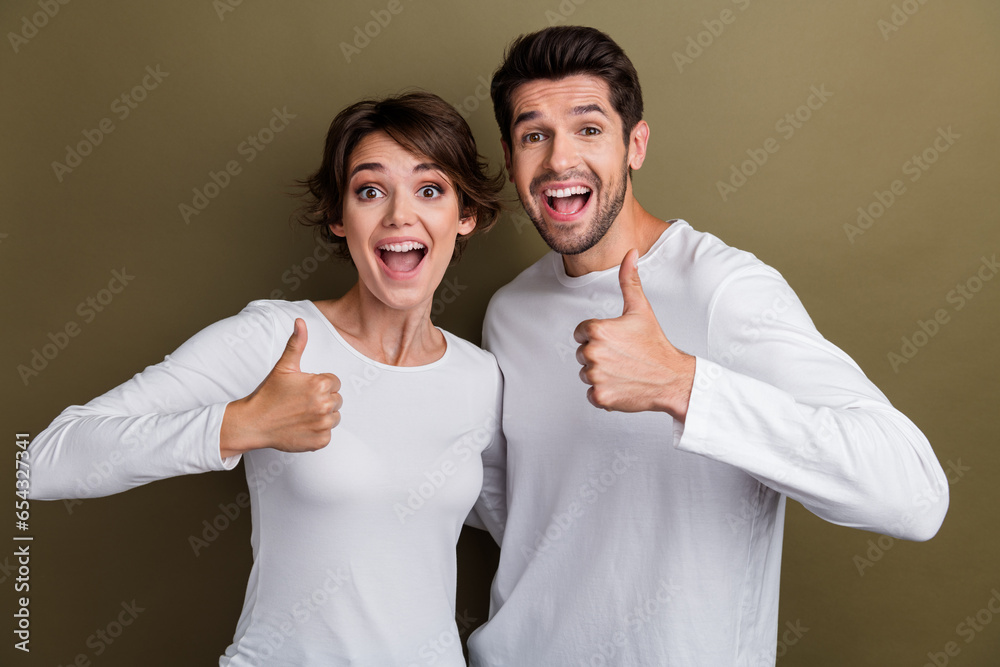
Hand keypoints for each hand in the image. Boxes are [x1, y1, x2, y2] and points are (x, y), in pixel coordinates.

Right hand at [221, 318, 341, 455]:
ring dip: (322, 416)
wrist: (254, 422)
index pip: (334, 383)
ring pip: (334, 417)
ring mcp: (323, 425)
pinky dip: (317, 433)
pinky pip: (328, 434)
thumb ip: (297, 344)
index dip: (319, 385)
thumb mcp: (284, 367)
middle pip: (336, 400)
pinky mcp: (320, 441)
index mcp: (320, 385)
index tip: (303, 390)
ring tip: (301, 414)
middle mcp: (325, 405)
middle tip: (300, 402)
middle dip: (322, 400)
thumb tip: (300, 322)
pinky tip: (301, 427)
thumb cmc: (269, 394)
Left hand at [573, 249, 694, 420]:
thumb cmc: (655, 344)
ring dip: (601, 374)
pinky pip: (591, 394)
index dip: (598, 336)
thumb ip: (629, 280)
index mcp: (597, 330)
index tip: (617, 340)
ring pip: (586, 373)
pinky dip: (604, 392)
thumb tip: (630, 253)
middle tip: (623, 355)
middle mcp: (592, 353)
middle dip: (599, 355)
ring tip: (623, 370)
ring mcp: (595, 376)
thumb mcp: (641, 309)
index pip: (581, 333)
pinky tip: (622, 384)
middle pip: (582, 353)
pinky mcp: (600, 396)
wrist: (672, 378)